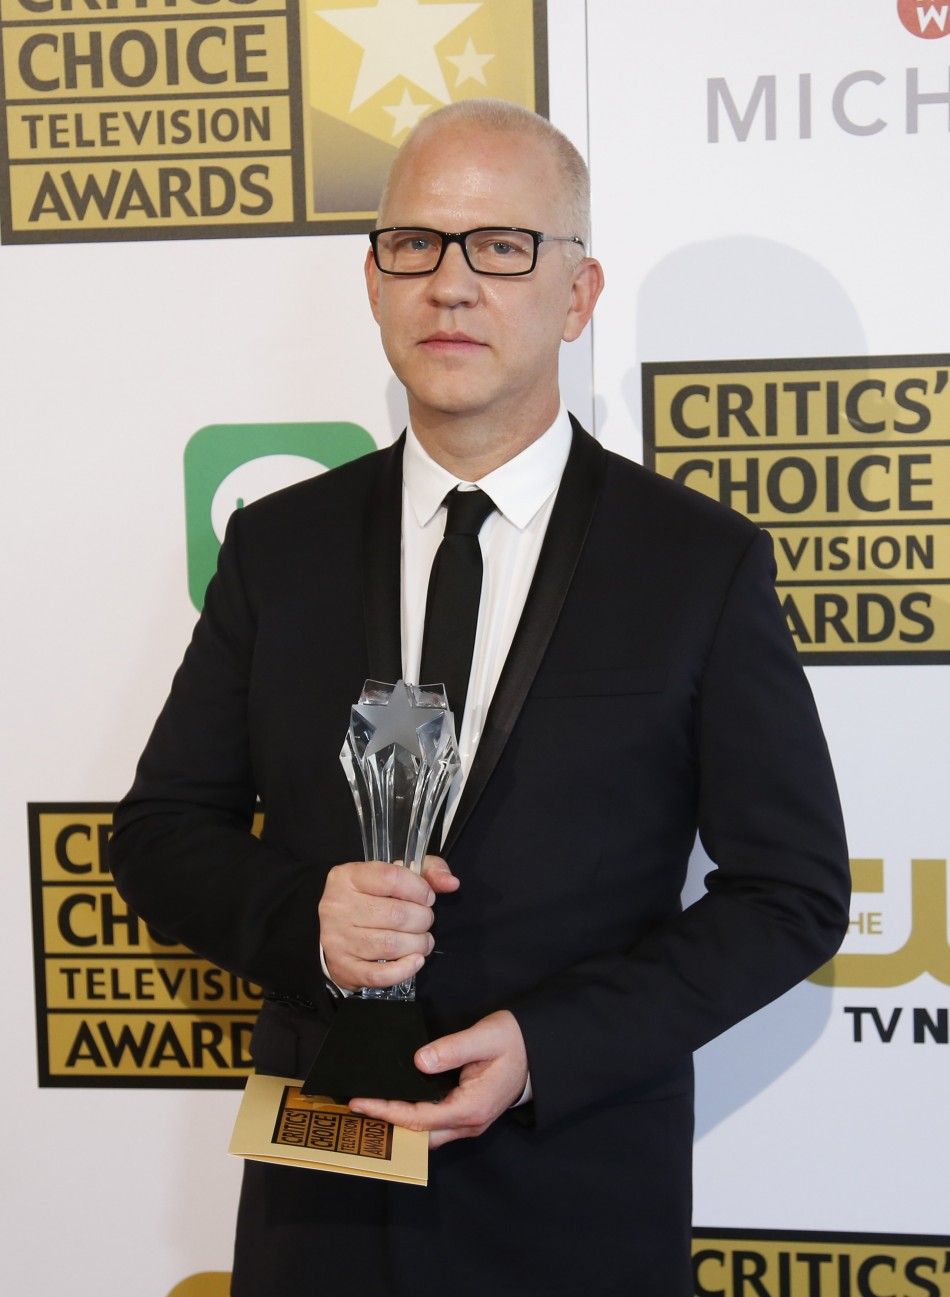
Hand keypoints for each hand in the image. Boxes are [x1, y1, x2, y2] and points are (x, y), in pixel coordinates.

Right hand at [318, 856, 458, 991]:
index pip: (391, 878)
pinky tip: (416, 960)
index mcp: (347, 877)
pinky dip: (405, 970)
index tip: (427, 897)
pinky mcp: (343, 967)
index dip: (419, 889)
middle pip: (396, 915)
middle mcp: (338, 906)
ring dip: (418, 944)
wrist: (336, 932)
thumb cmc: (371, 899)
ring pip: (391, 945)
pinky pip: (380, 974)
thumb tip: (451, 883)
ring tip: (423, 940)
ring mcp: (338, 939)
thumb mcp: (394, 875)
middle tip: (425, 921)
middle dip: (422, 919)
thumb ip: (427, 871)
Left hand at [349, 1010, 528, 1148]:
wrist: (538, 1050)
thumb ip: (452, 1049)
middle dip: (387, 1124)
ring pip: (426, 1134)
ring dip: (398, 1124)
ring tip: (369, 1109)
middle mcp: (468, 1123)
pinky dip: (412, 1118)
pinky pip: (434, 1124)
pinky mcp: (467, 1115)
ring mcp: (469, 1122)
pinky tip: (396, 1104)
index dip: (388, 1111)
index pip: (421, 1117)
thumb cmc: (513, 1041)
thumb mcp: (485, 1037)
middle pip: (420, 1134)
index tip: (361, 1102)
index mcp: (471, 1107)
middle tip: (356, 1110)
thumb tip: (419, 1061)